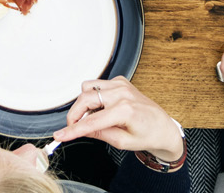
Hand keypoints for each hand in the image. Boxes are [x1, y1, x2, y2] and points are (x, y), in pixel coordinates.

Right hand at [56, 77, 183, 163]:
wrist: (163, 127)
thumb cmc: (148, 135)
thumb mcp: (122, 142)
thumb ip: (99, 134)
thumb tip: (80, 130)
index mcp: (125, 110)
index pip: (91, 122)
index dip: (73, 130)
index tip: (60, 135)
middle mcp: (122, 93)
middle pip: (85, 98)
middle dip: (75, 114)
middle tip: (74, 128)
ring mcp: (121, 85)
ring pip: (87, 88)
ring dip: (83, 104)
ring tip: (92, 118)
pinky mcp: (120, 81)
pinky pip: (97, 85)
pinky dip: (93, 97)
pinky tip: (102, 109)